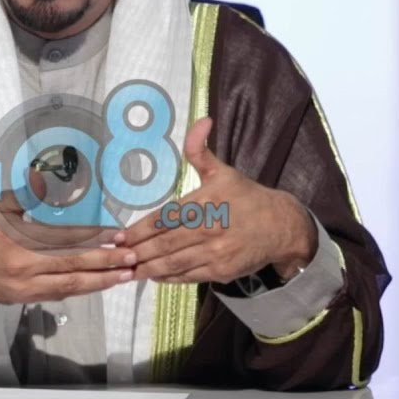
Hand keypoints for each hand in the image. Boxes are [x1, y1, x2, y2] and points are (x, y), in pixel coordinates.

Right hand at [0, 168, 137, 303]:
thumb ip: (27, 193)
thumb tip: (47, 175)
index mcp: (19, 241)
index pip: (66, 239)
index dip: (94, 237)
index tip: (116, 234)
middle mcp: (25, 268)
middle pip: (73, 266)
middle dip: (106, 262)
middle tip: (131, 257)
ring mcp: (26, 288)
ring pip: (70, 285)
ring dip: (101, 281)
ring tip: (125, 274)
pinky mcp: (26, 299)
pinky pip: (60, 294)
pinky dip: (82, 288)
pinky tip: (100, 283)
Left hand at [120, 117, 317, 283]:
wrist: (281, 226)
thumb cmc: (246, 197)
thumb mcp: (222, 171)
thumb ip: (200, 150)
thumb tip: (202, 120)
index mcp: (205, 202)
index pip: (165, 219)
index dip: (139, 229)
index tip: (119, 236)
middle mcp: (208, 229)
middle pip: (165, 244)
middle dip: (138, 251)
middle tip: (117, 256)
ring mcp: (215, 253)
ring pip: (174, 263)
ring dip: (148, 268)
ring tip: (128, 270)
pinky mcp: (221, 272)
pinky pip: (188, 276)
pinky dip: (168, 277)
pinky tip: (153, 275)